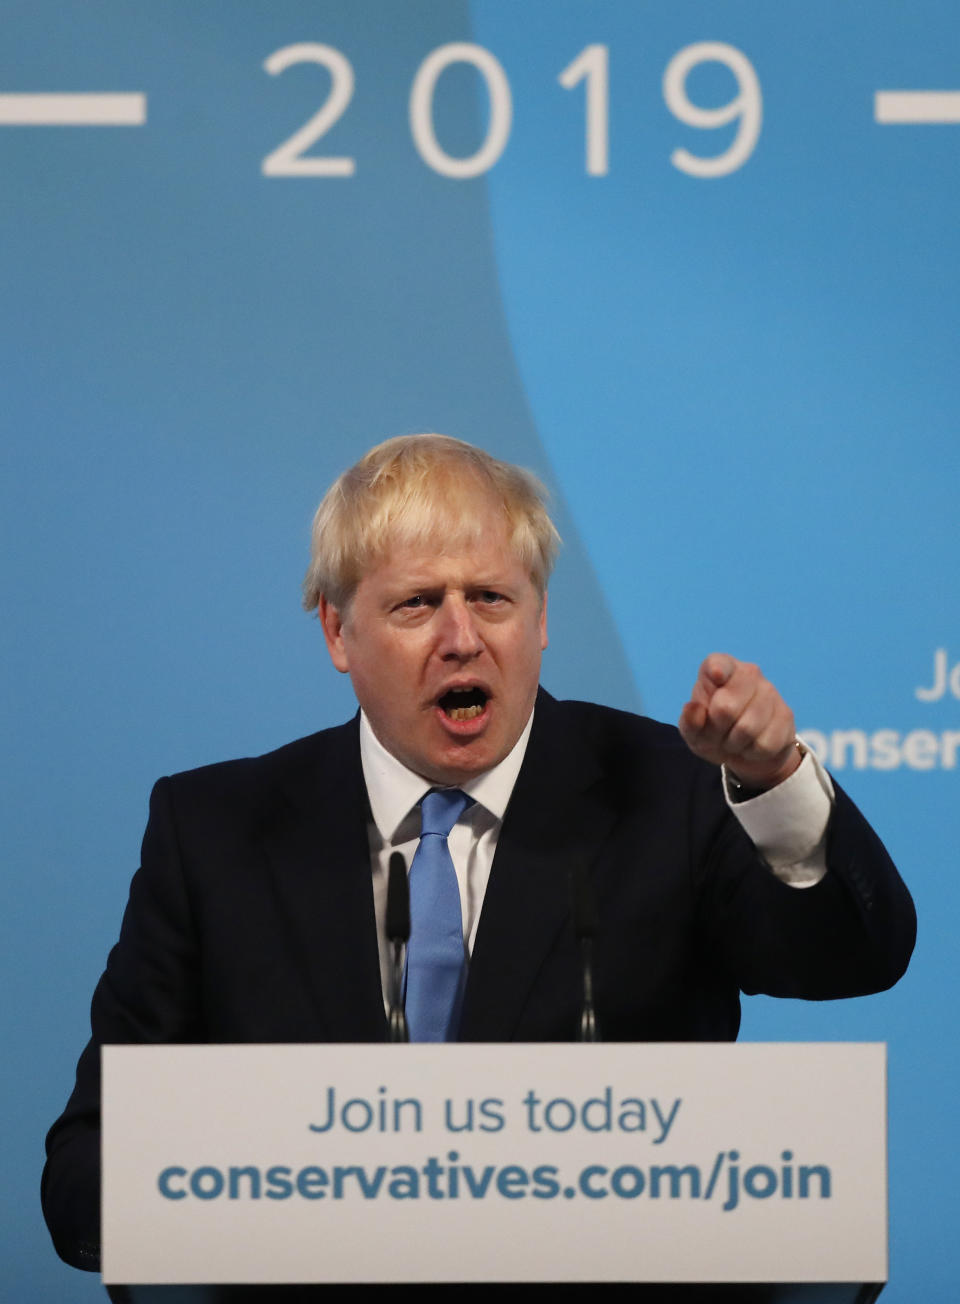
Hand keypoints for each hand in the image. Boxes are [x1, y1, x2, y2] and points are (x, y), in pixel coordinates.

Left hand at [678, 653, 800, 790]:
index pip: (718, 663)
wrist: (748, 751)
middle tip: (718, 732)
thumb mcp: (695, 732)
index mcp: (720, 669)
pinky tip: (752, 744)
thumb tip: (694, 707)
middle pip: (725, 708)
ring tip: (734, 739)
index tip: (715, 675)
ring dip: (734, 744)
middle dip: (716, 730)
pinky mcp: (786, 715)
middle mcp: (748, 673)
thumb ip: (690, 721)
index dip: (716, 669)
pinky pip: (763, 744)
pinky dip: (752, 752)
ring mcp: (770, 692)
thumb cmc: (715, 732)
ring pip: (746, 729)